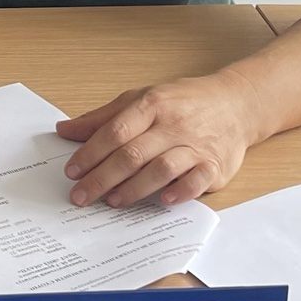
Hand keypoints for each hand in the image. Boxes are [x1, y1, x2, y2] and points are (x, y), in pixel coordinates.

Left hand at [56, 71, 263, 207]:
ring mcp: (195, 145)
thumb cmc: (182, 103)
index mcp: (151, 105)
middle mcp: (172, 125)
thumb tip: (64, 130)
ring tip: (113, 201)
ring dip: (134, 188)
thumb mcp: (141, 99)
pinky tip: (164, 200)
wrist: (236, 103)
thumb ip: (103, 118)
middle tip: (81, 196)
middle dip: (102, 178)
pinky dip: (181, 191)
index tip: (72, 171)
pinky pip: (198, 180)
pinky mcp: (215, 164)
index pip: (115, 131)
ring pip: (161, 168)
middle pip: (132, 154)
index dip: (90, 152)